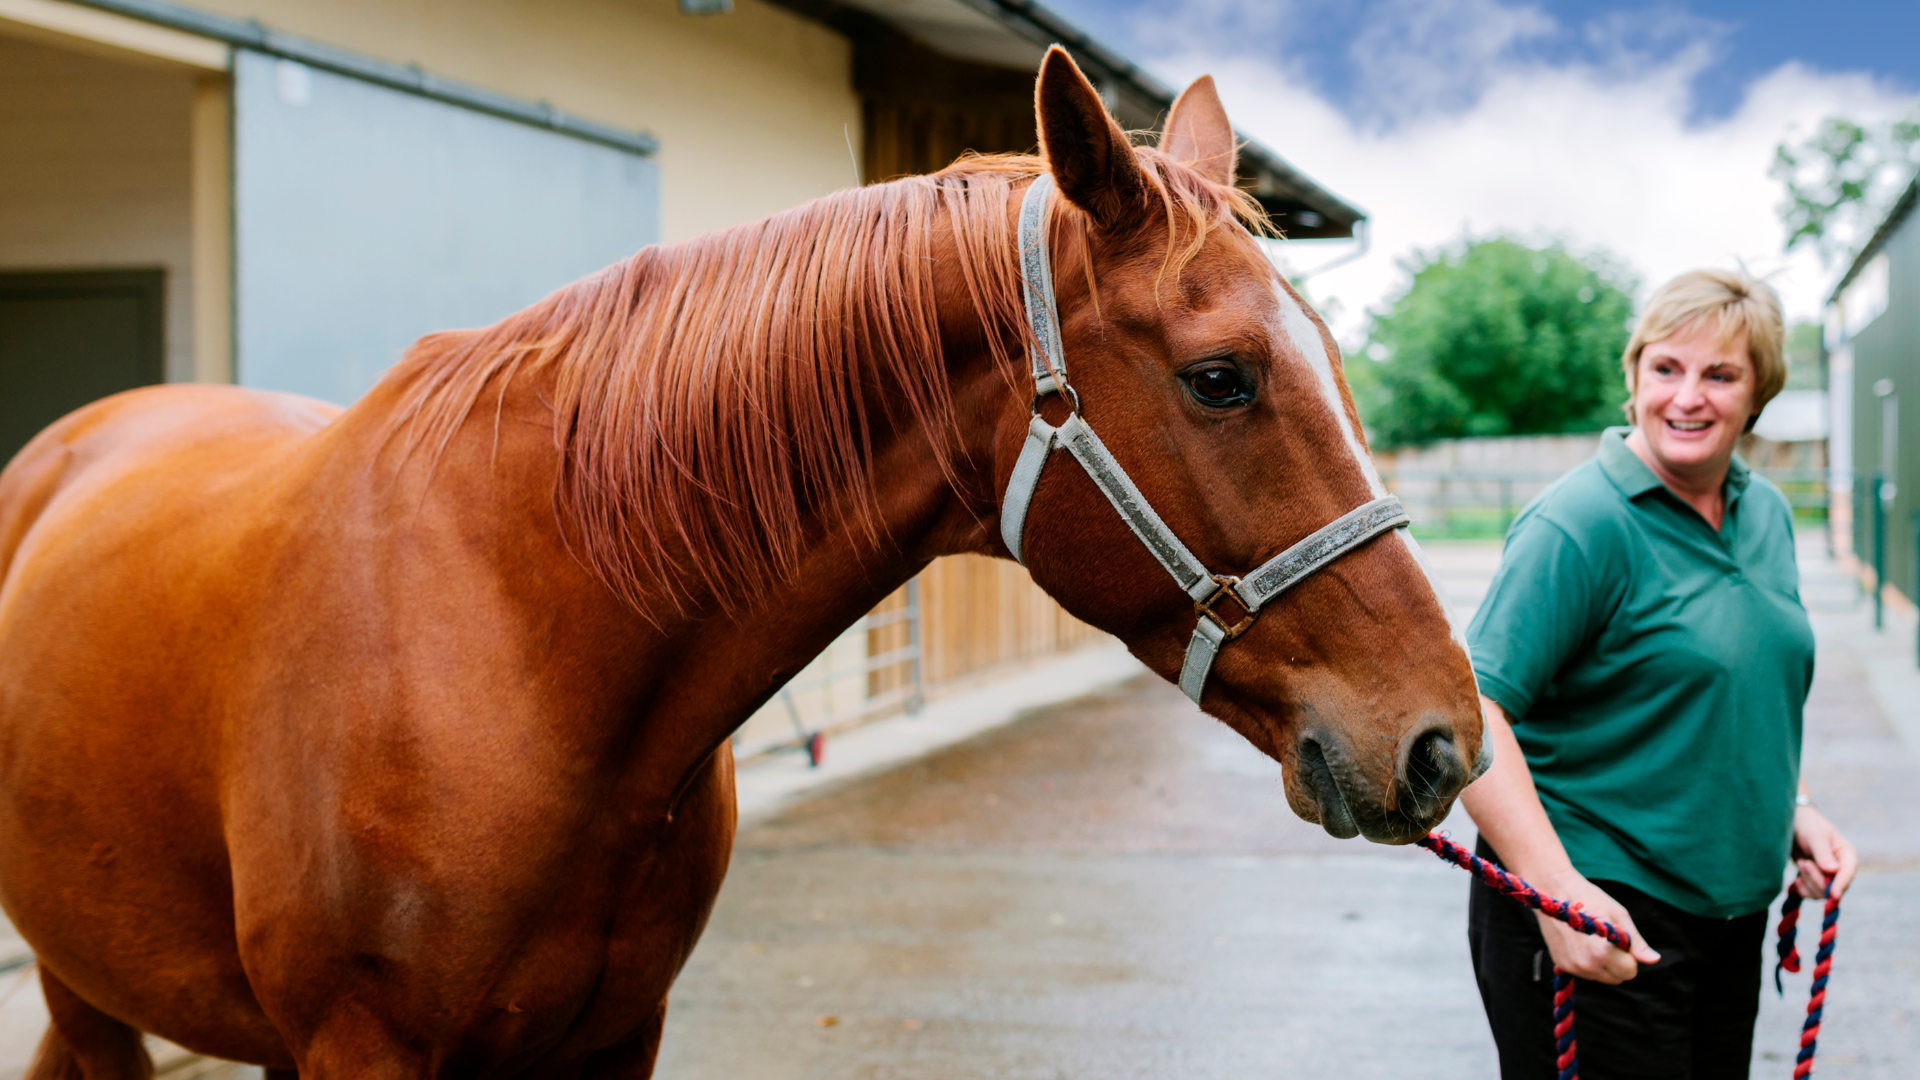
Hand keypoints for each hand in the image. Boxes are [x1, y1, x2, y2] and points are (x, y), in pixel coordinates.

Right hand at [1532, 871, 1661, 984]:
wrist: (1553, 890)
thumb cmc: (1590, 898)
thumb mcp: (1618, 915)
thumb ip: (1635, 942)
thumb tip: (1654, 960)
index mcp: (1603, 952)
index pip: (1630, 972)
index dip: (1630, 956)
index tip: (1620, 940)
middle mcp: (1586, 964)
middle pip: (1617, 978)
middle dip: (1618, 963)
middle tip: (1608, 939)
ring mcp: (1572, 966)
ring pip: (1601, 977)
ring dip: (1603, 964)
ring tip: (1593, 939)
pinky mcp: (1562, 965)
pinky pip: (1585, 972)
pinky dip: (1588, 962)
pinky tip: (1580, 942)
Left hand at [1791, 805, 1857, 899]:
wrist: (1790, 822)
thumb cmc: (1805, 824)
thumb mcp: (1814, 835)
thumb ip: (1823, 852)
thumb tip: (1833, 870)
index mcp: (1846, 854)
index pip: (1848, 873)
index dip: (1841, 885)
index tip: (1833, 894)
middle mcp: (1839, 868)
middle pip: (1834, 887)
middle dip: (1816, 879)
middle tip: (1803, 862)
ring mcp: (1826, 875)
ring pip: (1821, 893)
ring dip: (1808, 882)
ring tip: (1800, 863)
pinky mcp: (1813, 880)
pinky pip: (1811, 894)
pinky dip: (1802, 890)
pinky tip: (1796, 880)